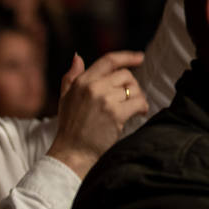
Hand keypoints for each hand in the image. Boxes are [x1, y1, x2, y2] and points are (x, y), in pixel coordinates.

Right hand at [47, 51, 148, 177]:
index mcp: (81, 82)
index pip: (108, 61)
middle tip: (130, 99)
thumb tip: (77, 57)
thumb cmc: (70, 127)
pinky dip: (142, 108)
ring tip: (131, 109)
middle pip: (125, 75)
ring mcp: (104, 100)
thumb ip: (71, 77)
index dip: (127, 57)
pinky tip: (138, 114)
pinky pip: (139, 102)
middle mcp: (92, 87)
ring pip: (133, 89)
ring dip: (137, 98)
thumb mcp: (65, 98)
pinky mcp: (115, 113)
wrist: (72, 152)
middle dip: (132, 86)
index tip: (140, 57)